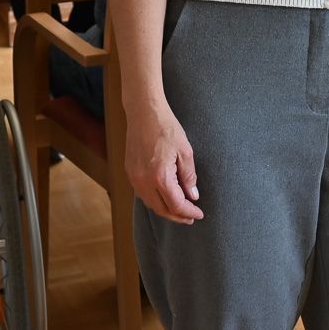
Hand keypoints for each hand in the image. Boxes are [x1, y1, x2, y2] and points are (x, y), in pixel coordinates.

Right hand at [125, 103, 203, 222]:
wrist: (144, 112)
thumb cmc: (166, 128)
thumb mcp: (185, 151)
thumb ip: (189, 176)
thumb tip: (193, 195)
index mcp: (160, 176)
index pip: (176, 204)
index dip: (189, 212)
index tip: (199, 214)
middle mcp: (143, 181)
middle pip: (161, 209)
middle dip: (177, 216)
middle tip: (190, 217)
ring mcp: (134, 177)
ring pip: (150, 203)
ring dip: (165, 209)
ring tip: (179, 209)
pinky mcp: (129, 171)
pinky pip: (142, 193)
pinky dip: (154, 200)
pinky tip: (164, 196)